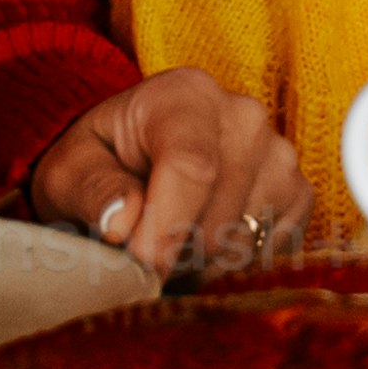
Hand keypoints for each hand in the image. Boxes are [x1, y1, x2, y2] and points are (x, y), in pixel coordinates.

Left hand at [28, 63, 306, 270]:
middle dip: (173, 257)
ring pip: (244, 246)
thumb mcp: (69, 172)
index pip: (191, 168)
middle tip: (141, 254)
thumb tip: (123, 221)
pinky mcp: (298, 192)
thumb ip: (91, 191)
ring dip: (199, 267)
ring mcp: (279, 154)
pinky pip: (271, 255)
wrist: (138, 157)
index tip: (139, 272)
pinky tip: (204, 248)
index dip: (165, 233)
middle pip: (217, 220)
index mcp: (185, 95)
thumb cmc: (100, 163)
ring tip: (170, 245)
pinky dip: (233, 268)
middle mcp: (244, 116)